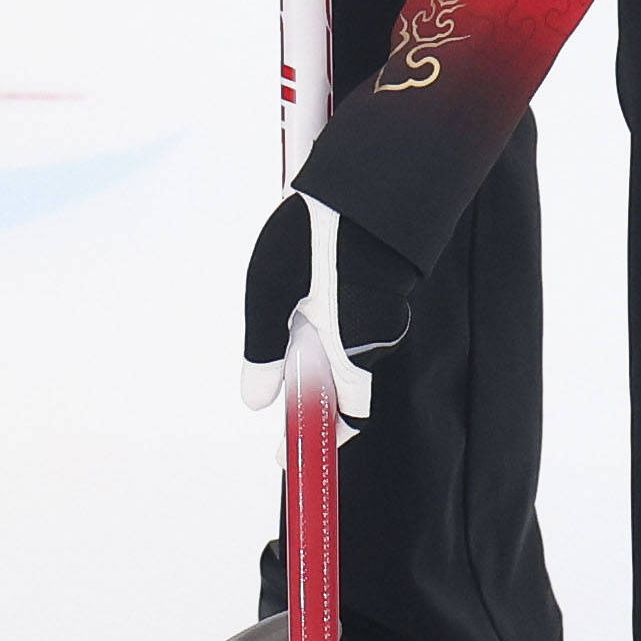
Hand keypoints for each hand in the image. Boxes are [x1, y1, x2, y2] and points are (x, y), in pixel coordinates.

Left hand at [241, 194, 418, 419]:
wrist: (368, 184)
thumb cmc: (313, 238)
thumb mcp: (269, 294)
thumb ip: (264, 352)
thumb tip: (258, 403)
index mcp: (350, 349)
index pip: (347, 415)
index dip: (321, 438)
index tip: (293, 456)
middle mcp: (374, 339)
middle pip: (343, 384)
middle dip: (310, 389)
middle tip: (273, 381)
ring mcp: (381, 315)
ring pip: (344, 351)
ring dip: (315, 349)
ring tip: (286, 309)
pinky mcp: (381, 293)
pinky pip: (351, 324)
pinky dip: (326, 326)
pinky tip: (304, 292)